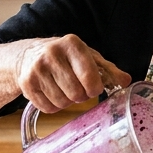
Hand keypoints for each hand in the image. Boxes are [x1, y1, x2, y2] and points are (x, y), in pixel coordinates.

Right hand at [14, 35, 129, 112]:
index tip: (93, 87)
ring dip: (67, 102)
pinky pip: (48, 108)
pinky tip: (51, 93)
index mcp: (72, 44)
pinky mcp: (27, 83)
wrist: (28, 56)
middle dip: (81, 96)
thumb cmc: (65, 57)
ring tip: (63, 89)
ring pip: (62, 103)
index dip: (95, 89)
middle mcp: (52, 54)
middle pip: (76, 94)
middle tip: (77, 89)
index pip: (90, 77)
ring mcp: (37, 69)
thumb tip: (126, 81)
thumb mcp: (88, 57)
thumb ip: (108, 70)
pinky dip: (53, 106)